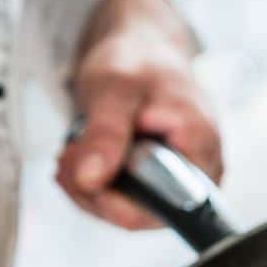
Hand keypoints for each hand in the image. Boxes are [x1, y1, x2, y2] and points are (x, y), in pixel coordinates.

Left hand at [56, 0, 222, 229]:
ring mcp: (176, 183)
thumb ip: (105, 133)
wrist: (140, 51)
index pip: (161, 207)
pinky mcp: (155, 185)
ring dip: (86, 187)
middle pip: (139, 215)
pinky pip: (119, 200)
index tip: (78, 170)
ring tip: (70, 150)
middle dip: (92, 191)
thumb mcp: (116, 88)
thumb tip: (89, 181)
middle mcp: (197, 175)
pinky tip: (79, 157)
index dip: (114, 201)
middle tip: (65, 156)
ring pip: (123, 211)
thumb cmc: (139, 61)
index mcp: (201, 150)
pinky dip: (91, 182)